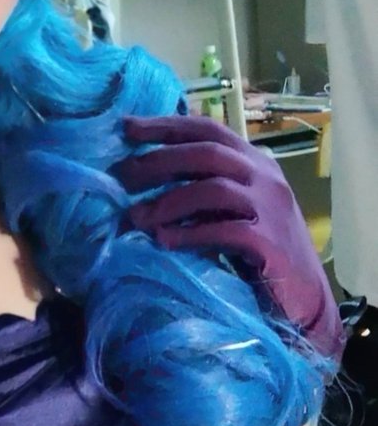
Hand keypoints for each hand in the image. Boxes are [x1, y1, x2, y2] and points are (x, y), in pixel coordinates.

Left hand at [113, 114, 343, 360]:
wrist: (305, 298)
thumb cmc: (259, 251)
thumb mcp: (233, 208)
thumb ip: (204, 187)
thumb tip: (142, 174)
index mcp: (256, 162)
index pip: (207, 130)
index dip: (166, 126)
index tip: (126, 128)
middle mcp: (265, 177)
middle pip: (206, 153)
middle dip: (158, 161)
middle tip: (121, 178)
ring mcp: (271, 209)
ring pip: (213, 189)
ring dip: (168, 201)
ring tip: (135, 217)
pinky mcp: (270, 243)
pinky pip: (224, 231)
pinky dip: (190, 234)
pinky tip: (164, 242)